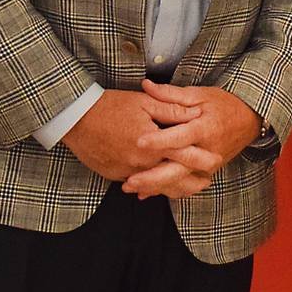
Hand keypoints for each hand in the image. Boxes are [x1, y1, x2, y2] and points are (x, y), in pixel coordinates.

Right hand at [61, 89, 198, 181]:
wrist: (76, 119)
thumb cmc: (111, 106)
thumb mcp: (144, 102)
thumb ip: (171, 110)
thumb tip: (195, 112)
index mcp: (152, 143)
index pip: (183, 154)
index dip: (201, 158)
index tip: (215, 161)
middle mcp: (140, 162)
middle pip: (172, 177)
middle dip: (191, 182)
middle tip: (206, 183)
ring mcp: (126, 171)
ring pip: (155, 184)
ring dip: (172, 187)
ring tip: (188, 188)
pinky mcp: (114, 175)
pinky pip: (137, 182)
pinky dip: (150, 185)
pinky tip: (159, 185)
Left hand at [121, 81, 263, 199]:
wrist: (249, 120)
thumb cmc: (224, 105)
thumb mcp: (200, 95)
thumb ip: (171, 94)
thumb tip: (146, 85)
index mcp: (205, 128)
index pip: (180, 137)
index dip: (160, 140)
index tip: (139, 142)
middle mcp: (208, 151)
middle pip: (179, 169)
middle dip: (153, 178)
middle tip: (129, 181)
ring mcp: (209, 166)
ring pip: (180, 183)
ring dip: (156, 188)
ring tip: (131, 188)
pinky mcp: (207, 173)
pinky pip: (185, 186)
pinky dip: (165, 190)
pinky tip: (146, 193)